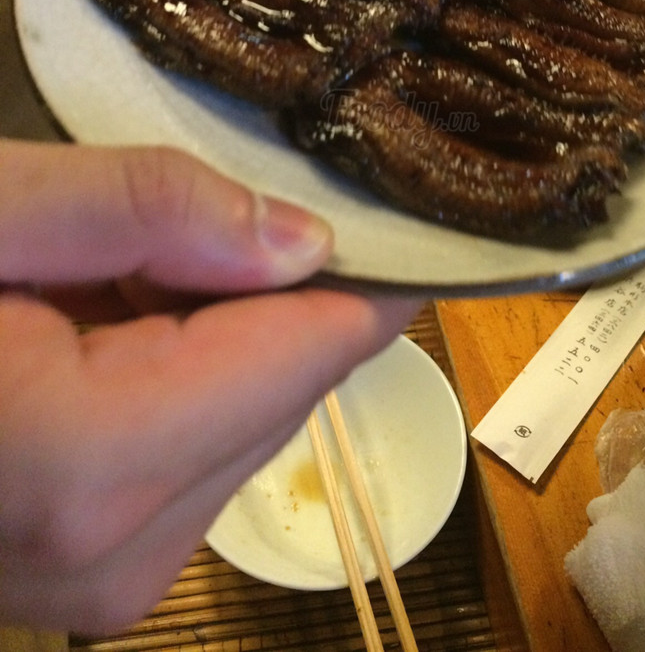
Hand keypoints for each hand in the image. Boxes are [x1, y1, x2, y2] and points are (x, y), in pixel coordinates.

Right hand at [0, 141, 421, 633]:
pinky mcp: (86, 573)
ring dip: (214, 325)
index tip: (421, 208)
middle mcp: (116, 553)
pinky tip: (100, 316)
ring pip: (243, 415)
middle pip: (286, 385)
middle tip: (214, 200)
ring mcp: (100, 581)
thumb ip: (150, 210)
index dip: (376, 272)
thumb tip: (306, 240)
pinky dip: (174, 370)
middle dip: (270, 288)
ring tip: (118, 260)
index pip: (314, 351)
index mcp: (92, 459)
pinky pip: (189, 447)